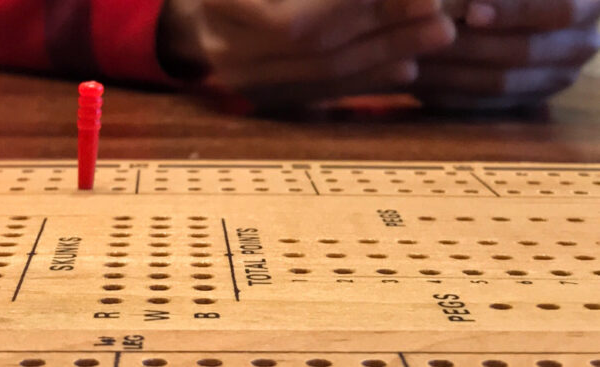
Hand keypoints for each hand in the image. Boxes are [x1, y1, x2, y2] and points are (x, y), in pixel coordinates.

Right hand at [159, 0, 455, 108]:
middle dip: (385, 29)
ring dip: (386, 55)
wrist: (195, 18)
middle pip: (318, 49)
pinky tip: (406, 69)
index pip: (295, 23)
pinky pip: (322, 95)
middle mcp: (226, 50)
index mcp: (219, 5)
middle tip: (443, 14)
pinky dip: (368, 81)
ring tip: (437, 36)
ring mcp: (243, 82)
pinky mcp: (264, 100)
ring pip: (325, 76)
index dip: (358, 8)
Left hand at [415, 0, 599, 108]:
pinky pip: (479, 104)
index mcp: (586, 4)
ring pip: (498, 82)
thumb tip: (444, 1)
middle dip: (468, 44)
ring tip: (410, 54)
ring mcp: (553, 79)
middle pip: (523, 51)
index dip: (512, 10)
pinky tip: (411, 78)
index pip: (557, 9)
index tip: (471, 11)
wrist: (506, 17)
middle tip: (425, 36)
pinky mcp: (521, 103)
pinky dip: (443, 90)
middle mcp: (580, 44)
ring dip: (449, 70)